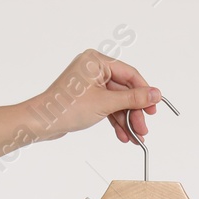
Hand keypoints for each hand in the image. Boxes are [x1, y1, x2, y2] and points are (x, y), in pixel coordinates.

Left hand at [25, 50, 161, 143]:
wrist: (42, 122)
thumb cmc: (65, 107)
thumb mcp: (106, 103)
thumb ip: (133, 98)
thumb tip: (155, 94)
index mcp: (96, 61)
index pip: (130, 74)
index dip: (144, 92)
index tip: (153, 108)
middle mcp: (93, 69)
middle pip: (124, 90)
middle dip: (134, 112)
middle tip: (143, 128)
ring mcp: (90, 84)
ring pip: (117, 102)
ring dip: (127, 120)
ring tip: (135, 137)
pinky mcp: (87, 97)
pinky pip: (108, 107)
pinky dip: (116, 121)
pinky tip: (124, 135)